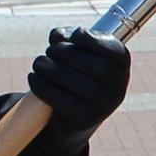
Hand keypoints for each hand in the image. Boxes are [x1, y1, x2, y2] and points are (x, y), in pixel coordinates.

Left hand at [26, 27, 129, 144]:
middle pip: (91, 65)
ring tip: (38, 64)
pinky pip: (62, 101)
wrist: (78, 112)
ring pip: (74, 83)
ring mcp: (104, 104)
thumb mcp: (77, 49)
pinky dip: (43, 87)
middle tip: (48, 52)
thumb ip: (67, 37)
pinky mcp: (86, 119)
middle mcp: (118, 84)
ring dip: (49, 69)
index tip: (75, 36)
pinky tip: (34, 78)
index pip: (114, 49)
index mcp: (121, 63)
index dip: (92, 40)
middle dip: (63, 53)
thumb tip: (57, 36)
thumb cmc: (78, 70)